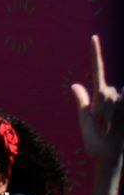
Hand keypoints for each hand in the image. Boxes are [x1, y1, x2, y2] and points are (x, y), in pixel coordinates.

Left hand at [72, 35, 120, 164]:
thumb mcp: (86, 123)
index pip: (97, 71)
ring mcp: (122, 102)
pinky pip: (121, 103)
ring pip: (113, 99)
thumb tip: (76, 84)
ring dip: (108, 116)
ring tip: (109, 127)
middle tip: (101, 125)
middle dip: (101, 110)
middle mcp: (112, 95)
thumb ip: (82, 104)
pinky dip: (115, 115)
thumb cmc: (95, 144)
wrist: (109, 157)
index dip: (96, 54)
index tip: (93, 37)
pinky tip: (116, 124)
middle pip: (104, 92)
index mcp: (97, 96)